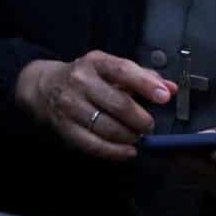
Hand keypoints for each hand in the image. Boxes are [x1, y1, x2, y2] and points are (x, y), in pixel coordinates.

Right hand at [15, 51, 176, 162]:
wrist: (44, 86)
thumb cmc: (87, 78)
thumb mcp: (111, 69)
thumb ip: (143, 77)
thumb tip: (171, 88)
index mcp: (95, 62)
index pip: (122, 70)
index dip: (145, 84)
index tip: (164, 97)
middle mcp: (80, 81)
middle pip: (118, 104)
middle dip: (141, 120)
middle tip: (149, 126)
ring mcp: (70, 104)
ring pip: (108, 127)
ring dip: (129, 137)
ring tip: (136, 137)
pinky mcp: (64, 127)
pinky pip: (93, 145)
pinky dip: (115, 152)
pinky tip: (128, 151)